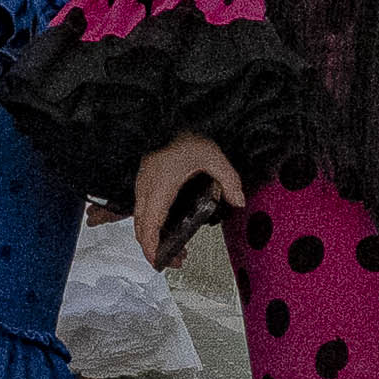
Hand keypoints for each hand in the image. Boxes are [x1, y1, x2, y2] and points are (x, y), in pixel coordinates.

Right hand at [132, 132, 246, 267]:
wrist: (166, 117)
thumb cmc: (182, 134)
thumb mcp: (212, 156)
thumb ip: (228, 179)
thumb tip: (238, 200)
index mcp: (159, 188)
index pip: (149, 227)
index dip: (152, 248)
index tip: (160, 261)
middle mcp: (146, 189)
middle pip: (141, 229)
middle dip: (155, 249)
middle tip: (173, 260)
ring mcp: (143, 186)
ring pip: (140, 220)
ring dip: (152, 237)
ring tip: (174, 247)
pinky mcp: (145, 182)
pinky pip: (143, 209)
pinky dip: (151, 224)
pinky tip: (166, 226)